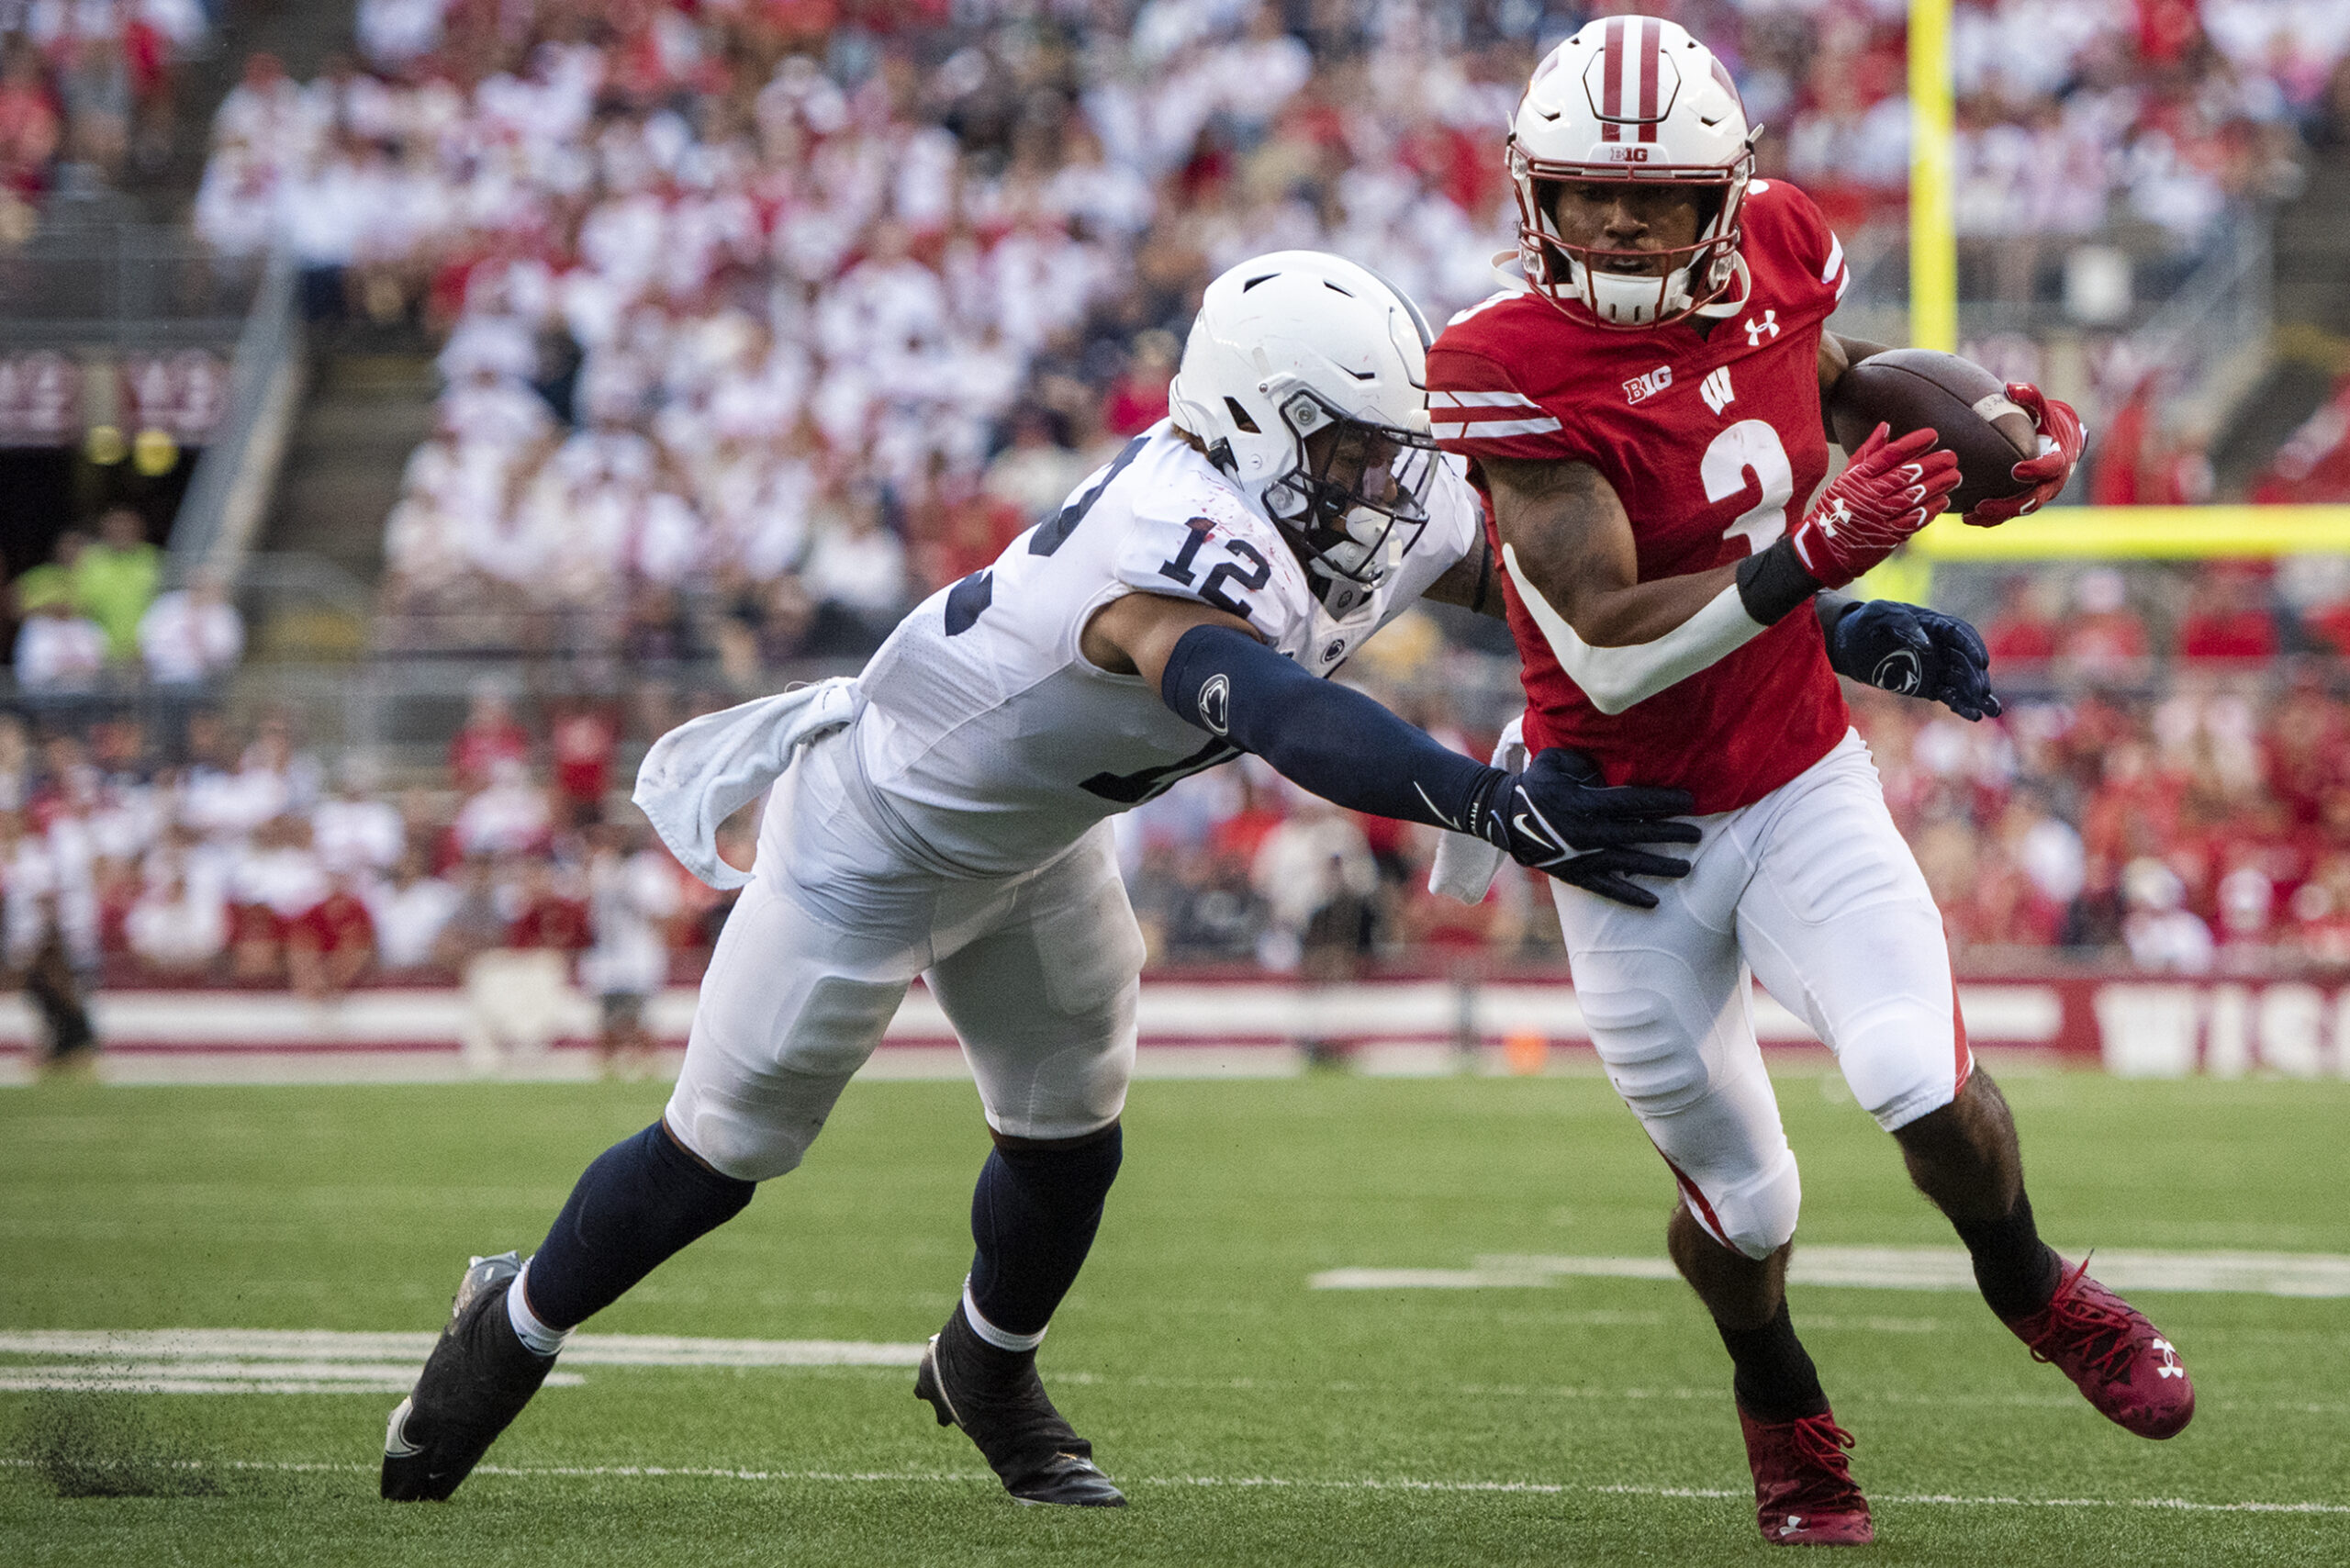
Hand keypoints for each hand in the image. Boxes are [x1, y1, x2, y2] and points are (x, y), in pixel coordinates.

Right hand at [1469, 747, 1699, 907]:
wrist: (1504, 815)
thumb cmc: (1537, 782)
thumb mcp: (1558, 760)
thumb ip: (1588, 761)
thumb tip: (1616, 761)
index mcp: (1586, 802)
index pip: (1634, 801)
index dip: (1664, 801)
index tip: (1690, 801)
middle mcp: (1588, 831)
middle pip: (1639, 833)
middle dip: (1671, 833)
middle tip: (1697, 834)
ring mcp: (1583, 856)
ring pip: (1629, 863)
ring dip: (1659, 866)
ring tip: (1686, 868)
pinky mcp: (1575, 874)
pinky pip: (1606, 888)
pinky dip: (1629, 895)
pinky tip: (1653, 901)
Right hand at [1786, 424, 1958, 590]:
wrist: (1824, 549)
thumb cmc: (1835, 509)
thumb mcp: (1844, 478)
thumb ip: (1867, 453)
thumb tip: (1886, 426)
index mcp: (1858, 479)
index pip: (1890, 455)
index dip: (1914, 444)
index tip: (1933, 435)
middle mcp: (1869, 496)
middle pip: (1907, 475)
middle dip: (1933, 464)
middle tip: (1951, 457)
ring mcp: (1880, 517)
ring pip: (1914, 497)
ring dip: (1938, 485)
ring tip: (1955, 476)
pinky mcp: (1888, 536)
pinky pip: (1914, 520)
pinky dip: (1931, 510)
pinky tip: (1944, 500)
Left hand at [1828, 599, 2001, 720]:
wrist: (1848, 644)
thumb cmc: (1865, 623)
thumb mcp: (1880, 614)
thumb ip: (1904, 624)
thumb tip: (1929, 646)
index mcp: (1934, 624)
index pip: (1960, 634)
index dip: (1973, 647)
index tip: (1981, 662)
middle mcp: (1941, 645)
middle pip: (1966, 660)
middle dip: (1976, 676)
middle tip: (1981, 691)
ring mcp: (1937, 667)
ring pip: (1963, 681)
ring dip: (1978, 695)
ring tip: (1992, 710)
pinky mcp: (1929, 686)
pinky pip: (1950, 696)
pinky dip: (1962, 705)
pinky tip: (1974, 715)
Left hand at [1964, 383, 2081, 526]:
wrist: (2061, 441)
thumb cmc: (2048, 422)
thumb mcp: (2043, 408)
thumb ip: (2030, 396)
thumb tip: (2009, 385)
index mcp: (2060, 459)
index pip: (2051, 467)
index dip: (2036, 470)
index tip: (2017, 470)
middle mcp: (2052, 482)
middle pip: (2033, 499)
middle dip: (2009, 505)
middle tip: (1983, 505)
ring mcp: (2039, 495)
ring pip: (2019, 511)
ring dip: (1995, 516)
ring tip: (1969, 516)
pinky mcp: (2027, 501)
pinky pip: (2010, 514)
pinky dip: (1991, 518)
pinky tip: (1966, 516)